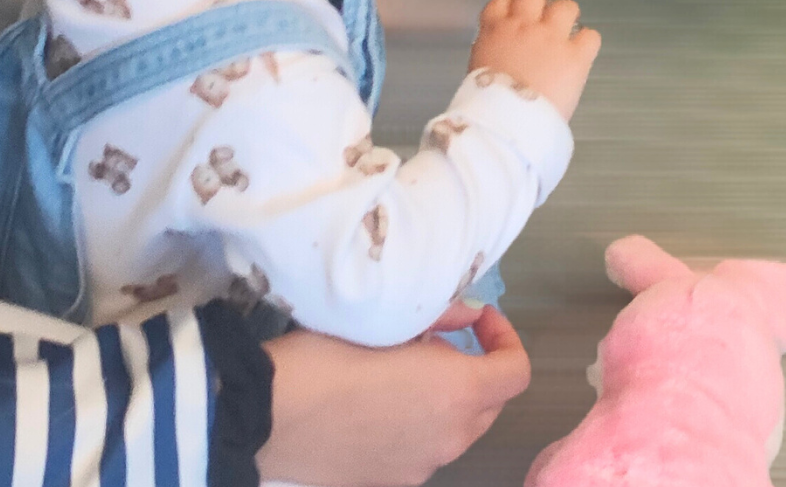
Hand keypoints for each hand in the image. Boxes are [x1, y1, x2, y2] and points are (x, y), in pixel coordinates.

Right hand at [262, 308, 529, 485]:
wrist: (269, 415)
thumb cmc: (327, 356)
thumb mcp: (384, 320)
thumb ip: (438, 318)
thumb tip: (465, 316)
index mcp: (455, 394)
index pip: (516, 372)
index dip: (504, 338)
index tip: (475, 318)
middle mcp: (448, 439)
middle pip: (488, 404)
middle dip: (475, 369)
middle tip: (432, 341)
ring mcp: (420, 469)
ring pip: (455, 430)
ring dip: (445, 399)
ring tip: (399, 371)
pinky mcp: (391, 483)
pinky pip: (423, 450)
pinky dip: (417, 426)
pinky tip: (374, 406)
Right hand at [468, 0, 599, 119]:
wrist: (508, 120)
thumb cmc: (489, 103)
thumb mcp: (479, 69)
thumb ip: (492, 51)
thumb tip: (502, 54)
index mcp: (496, 30)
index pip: (502, 1)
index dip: (512, 6)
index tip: (516, 15)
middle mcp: (524, 26)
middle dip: (540, 8)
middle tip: (543, 25)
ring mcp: (551, 37)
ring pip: (566, 7)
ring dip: (567, 18)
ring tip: (567, 34)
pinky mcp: (575, 55)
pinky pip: (590, 36)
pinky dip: (588, 42)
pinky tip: (582, 53)